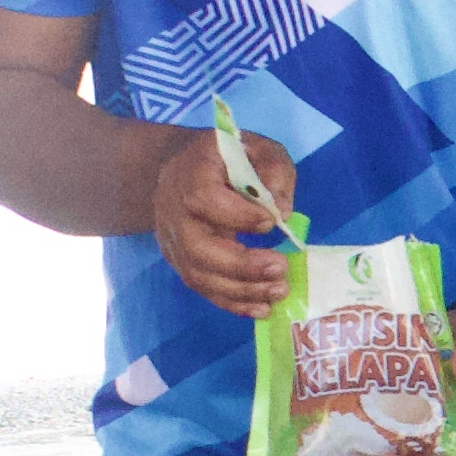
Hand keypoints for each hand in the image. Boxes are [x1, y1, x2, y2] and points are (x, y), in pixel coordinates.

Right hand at [153, 123, 297, 317]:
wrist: (183, 166)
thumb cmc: (228, 156)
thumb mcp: (258, 147)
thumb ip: (274, 171)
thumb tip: (282, 211)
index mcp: (191, 173)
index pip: (204, 199)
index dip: (237, 215)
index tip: (270, 222)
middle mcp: (173, 210)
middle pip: (198, 248)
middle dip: (242, 265)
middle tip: (280, 269)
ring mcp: (172, 239)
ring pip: (199, 275)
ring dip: (241, 290)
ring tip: (278, 292)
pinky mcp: (179, 260)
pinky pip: (202, 288)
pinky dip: (231, 302)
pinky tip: (260, 308)